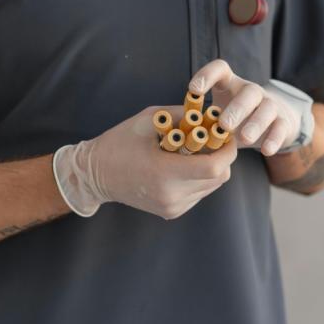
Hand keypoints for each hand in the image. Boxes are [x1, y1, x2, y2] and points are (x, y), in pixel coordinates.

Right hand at [53, 106, 237, 218]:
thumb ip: (182, 114)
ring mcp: (172, 207)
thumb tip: (211, 112)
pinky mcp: (171, 212)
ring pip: (212, 187)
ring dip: (212, 168)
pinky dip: (200, 178)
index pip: (214, 167)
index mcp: (164, 172)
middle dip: (223, 157)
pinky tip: (185, 165)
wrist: (96, 174)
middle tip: (215, 140)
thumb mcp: (149, 119)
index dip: (228, 150)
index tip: (227, 136)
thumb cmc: (120, 142)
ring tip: (197, 151)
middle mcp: (172, 195)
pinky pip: (199, 193)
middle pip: (219, 178)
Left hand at [188, 59, 312, 155]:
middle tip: (223, 125)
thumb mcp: (216, 114)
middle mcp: (251, 90)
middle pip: (248, 92)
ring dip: (255, 123)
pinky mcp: (283, 121)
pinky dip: (274, 139)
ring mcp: (269, 104)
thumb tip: (176, 134)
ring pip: (267, 108)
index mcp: (230, 84)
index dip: (207, 75)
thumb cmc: (233, 117)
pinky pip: (281, 127)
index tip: (194, 90)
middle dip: (236, 108)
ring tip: (243, 138)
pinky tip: (265, 151)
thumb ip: (201, 118)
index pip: (220, 69)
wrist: (272, 121)